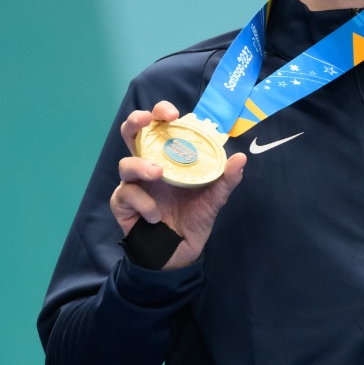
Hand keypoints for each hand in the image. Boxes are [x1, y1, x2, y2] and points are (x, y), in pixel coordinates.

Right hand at [110, 101, 245, 268]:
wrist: (181, 251)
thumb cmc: (194, 218)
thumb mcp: (215, 199)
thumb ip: (226, 179)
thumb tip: (240, 159)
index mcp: (168, 157)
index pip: (159, 126)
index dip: (160, 112)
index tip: (173, 113)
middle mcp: (147, 164)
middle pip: (131, 133)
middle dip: (136, 121)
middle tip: (149, 120)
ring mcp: (133, 183)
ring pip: (125, 163)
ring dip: (141, 165)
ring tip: (159, 173)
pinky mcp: (123, 203)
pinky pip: (127, 194)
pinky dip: (143, 202)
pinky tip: (155, 215)